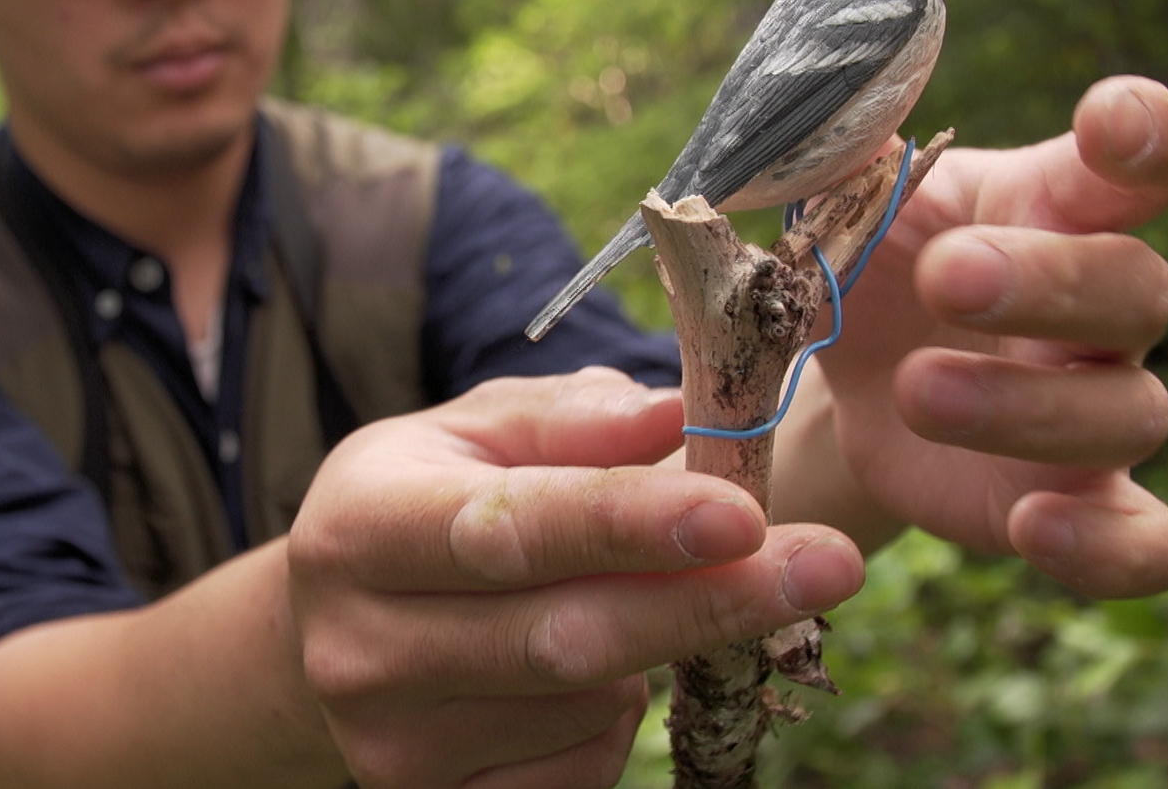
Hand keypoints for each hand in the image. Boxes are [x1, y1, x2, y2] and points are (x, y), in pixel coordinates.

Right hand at [288, 368, 863, 788]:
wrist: (338, 622)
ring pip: (585, 706)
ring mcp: (390, 747)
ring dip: (651, 648)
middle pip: (563, 639)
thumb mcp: (478, 429)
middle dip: (707, 602)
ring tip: (626, 593)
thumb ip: (573, 417)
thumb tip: (679, 415)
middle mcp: (361, 646)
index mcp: (363, 525)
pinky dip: (617, 717)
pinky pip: (578, 772)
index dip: (630, 525)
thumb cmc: (429, 498)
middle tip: (828, 564)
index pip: (510, 528)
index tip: (744, 514)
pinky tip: (593, 667)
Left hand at [810, 75, 1167, 597]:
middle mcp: (1093, 309)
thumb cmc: (863, 264)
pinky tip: (1037, 527)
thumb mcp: (842, 210)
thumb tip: (818, 113)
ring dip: (1025, 403)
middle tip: (948, 276)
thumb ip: (840, 165)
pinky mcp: (1065, 500)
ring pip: (1126, 412)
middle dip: (1045, 281)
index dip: (1147, 136)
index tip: (1110, 121)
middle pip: (1135, 285)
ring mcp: (1089, 409)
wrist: (839, 372)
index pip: (1141, 164)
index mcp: (1050, 208)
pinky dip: (1108, 549)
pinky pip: (1140, 542)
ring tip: (920, 390)